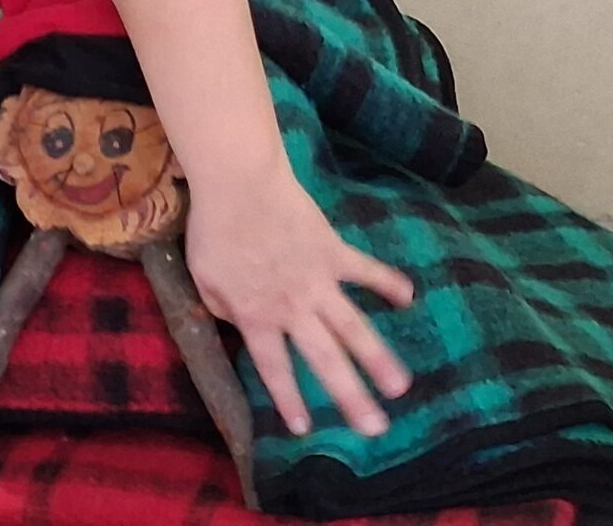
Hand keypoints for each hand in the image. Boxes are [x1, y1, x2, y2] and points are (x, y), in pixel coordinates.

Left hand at [185, 165, 413, 437]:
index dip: (289, 398)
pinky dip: (388, 282)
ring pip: (353, 326)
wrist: (240, 184)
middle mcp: (293, 307)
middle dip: (350, 396)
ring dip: (379, 357)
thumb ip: (222, 307)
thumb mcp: (203, 277)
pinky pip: (366, 270)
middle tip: (375, 428)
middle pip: (325, 359)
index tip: (305, 428)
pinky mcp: (334, 251)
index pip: (275, 367)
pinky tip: (410, 297)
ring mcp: (318, 280)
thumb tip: (239, 321)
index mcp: (256, 315)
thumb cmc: (213, 230)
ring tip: (400, 386)